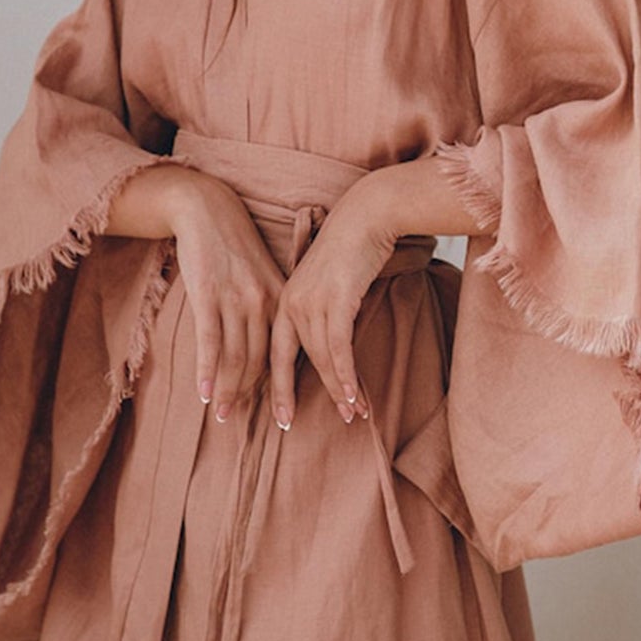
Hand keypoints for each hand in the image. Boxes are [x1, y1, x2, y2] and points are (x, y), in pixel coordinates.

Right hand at [169, 172, 286, 423]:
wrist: (207, 210)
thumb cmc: (235, 247)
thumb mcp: (263, 275)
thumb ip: (269, 309)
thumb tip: (272, 350)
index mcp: (282, 298)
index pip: (285, 354)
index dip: (284, 388)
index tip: (284, 418)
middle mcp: (263, 301)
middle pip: (259, 362)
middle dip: (252, 397)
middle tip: (242, 422)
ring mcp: (235, 299)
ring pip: (235, 358)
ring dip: (228, 392)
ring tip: (222, 416)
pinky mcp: (207, 295)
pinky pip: (210, 342)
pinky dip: (208, 372)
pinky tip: (205, 395)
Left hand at [268, 187, 398, 430]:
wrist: (366, 216)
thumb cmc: (350, 249)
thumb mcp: (326, 285)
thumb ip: (320, 313)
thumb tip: (328, 346)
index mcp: (283, 300)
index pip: (273, 352)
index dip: (274, 386)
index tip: (278, 414)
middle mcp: (291, 303)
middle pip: (292, 360)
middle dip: (297, 394)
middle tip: (302, 423)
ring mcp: (311, 301)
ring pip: (320, 358)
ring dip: (338, 390)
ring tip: (351, 414)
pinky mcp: (335, 300)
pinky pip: (338, 348)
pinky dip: (346, 375)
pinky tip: (354, 395)